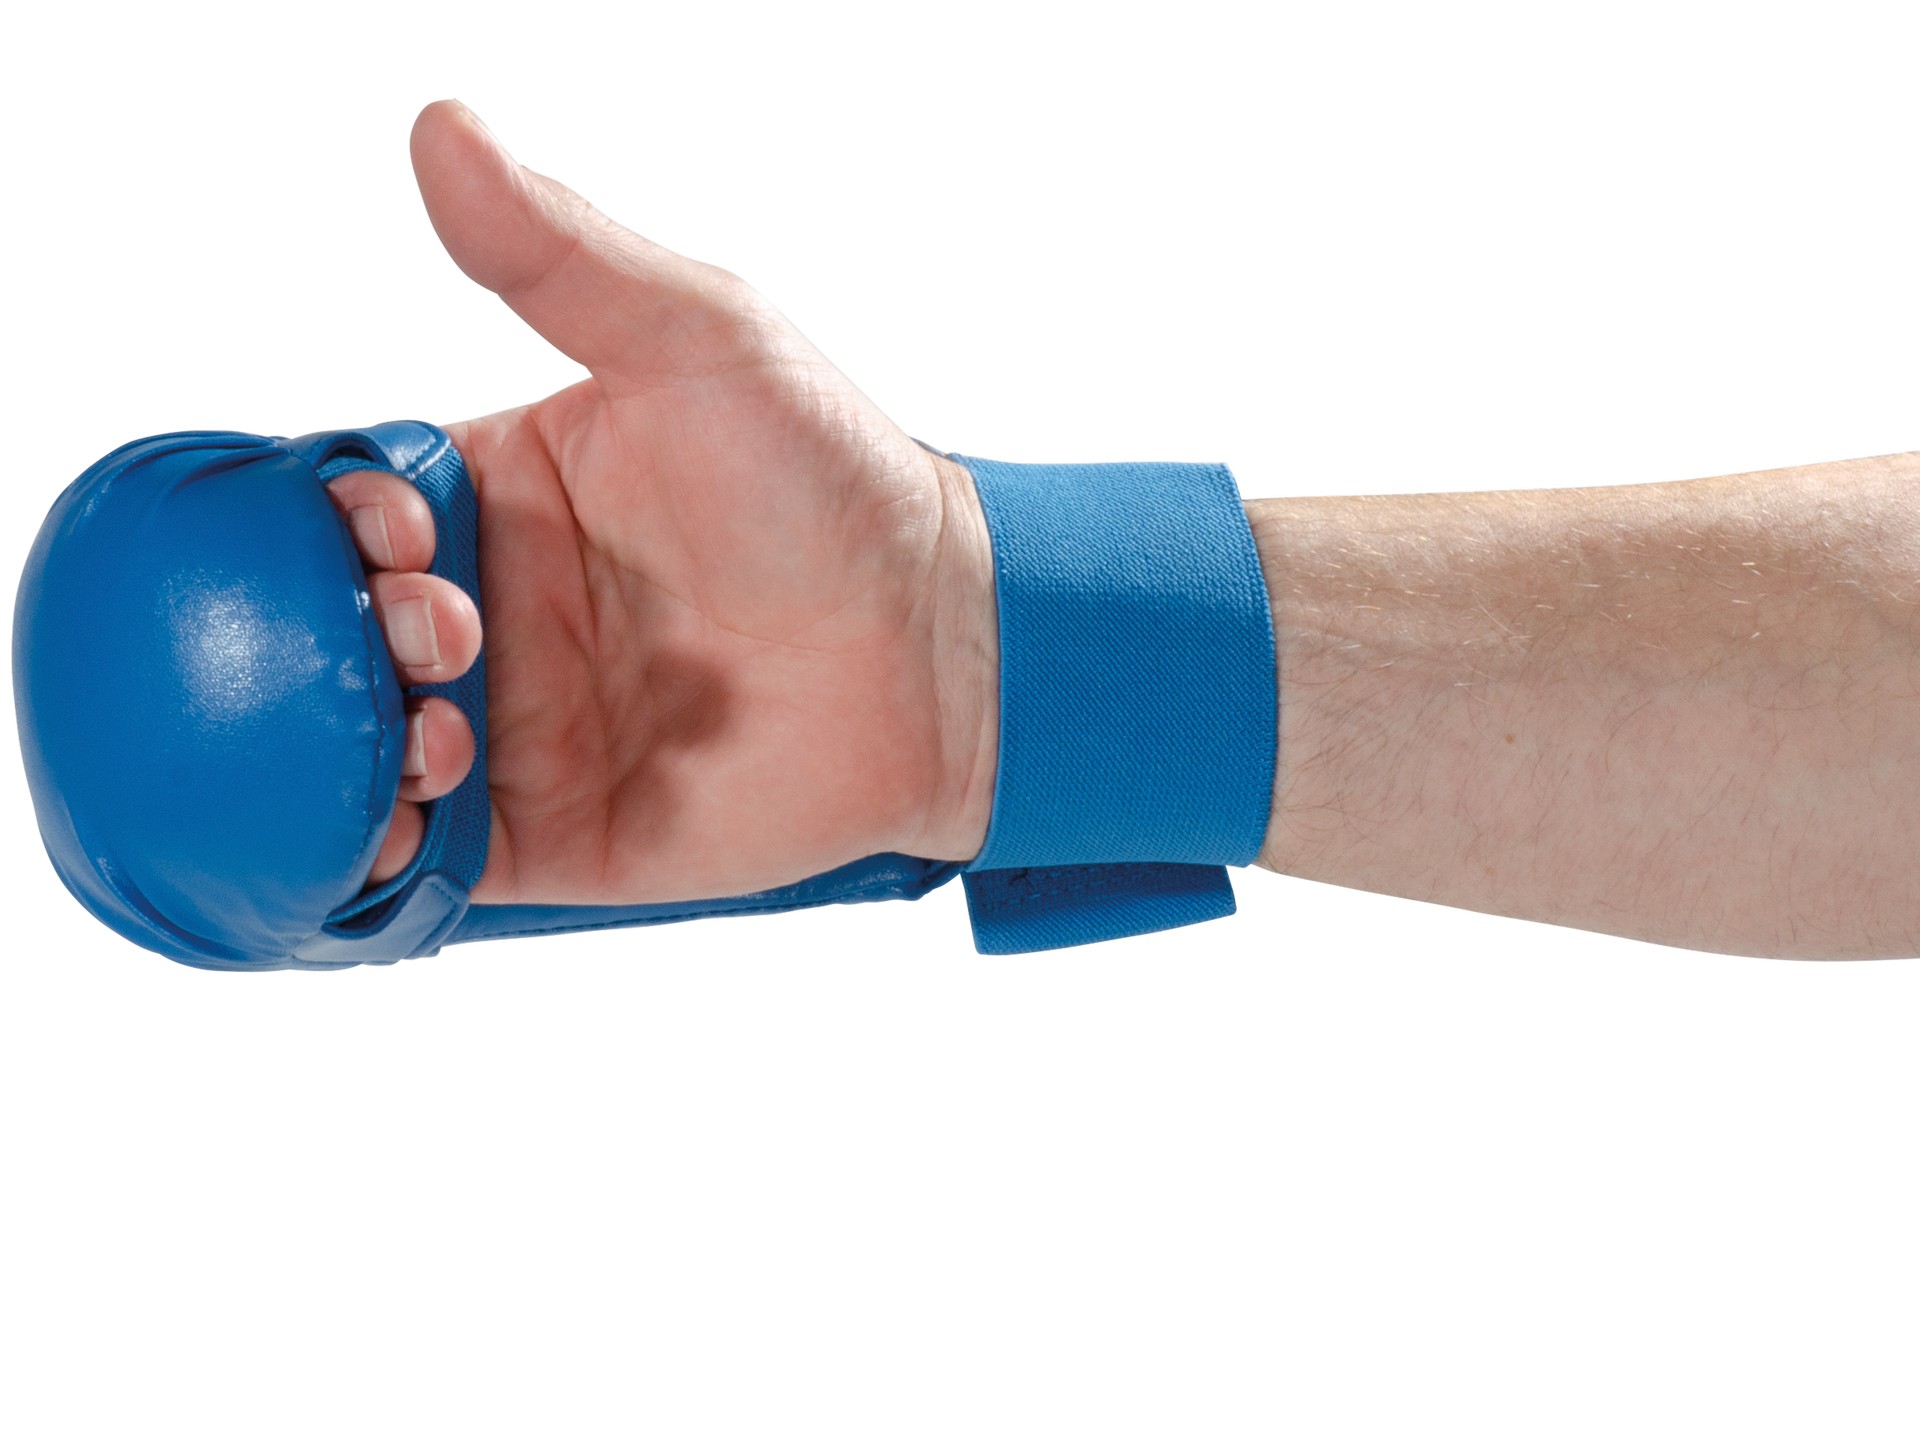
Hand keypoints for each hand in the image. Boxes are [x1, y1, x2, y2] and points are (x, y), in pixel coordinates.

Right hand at [328, 100, 997, 905]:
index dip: (339, 523)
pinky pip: (426, 861)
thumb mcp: (702, 339)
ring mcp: (516, 728)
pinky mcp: (551, 835)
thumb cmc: (834, 482)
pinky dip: (379, 856)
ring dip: (355, 749)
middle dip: (351, 636)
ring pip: (362, 753)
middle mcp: (493, 612)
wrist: (939, 647)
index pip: (353, 509)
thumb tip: (442, 129)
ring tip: (444, 730)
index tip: (403, 529)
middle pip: (339, 633)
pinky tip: (415, 820)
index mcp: (502, 495)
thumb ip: (565, 257)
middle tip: (451, 630)